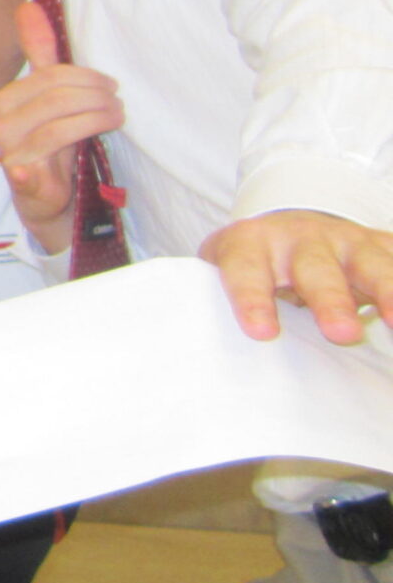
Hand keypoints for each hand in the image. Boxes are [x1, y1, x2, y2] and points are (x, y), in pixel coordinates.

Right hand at [0, 3, 125, 257]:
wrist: (46, 197)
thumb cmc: (52, 142)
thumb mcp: (50, 96)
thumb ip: (40, 53)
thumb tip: (28, 5)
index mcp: (8, 99)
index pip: (49, 75)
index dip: (86, 77)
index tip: (110, 85)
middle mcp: (3, 124)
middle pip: (55, 98)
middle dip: (95, 96)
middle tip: (118, 102)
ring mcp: (10, 154)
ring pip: (56, 129)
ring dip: (95, 120)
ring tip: (116, 118)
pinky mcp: (20, 183)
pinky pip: (24, 173)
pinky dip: (31, 172)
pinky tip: (39, 171)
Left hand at [201, 211, 392, 345]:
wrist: (285, 225)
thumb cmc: (250, 265)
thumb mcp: (223, 274)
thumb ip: (215, 305)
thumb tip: (208, 357)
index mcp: (250, 244)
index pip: (245, 271)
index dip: (252, 299)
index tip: (262, 333)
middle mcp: (300, 239)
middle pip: (316, 268)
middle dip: (331, 300)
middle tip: (341, 334)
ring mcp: (348, 241)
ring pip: (373, 264)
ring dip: (389, 292)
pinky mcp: (382, 246)